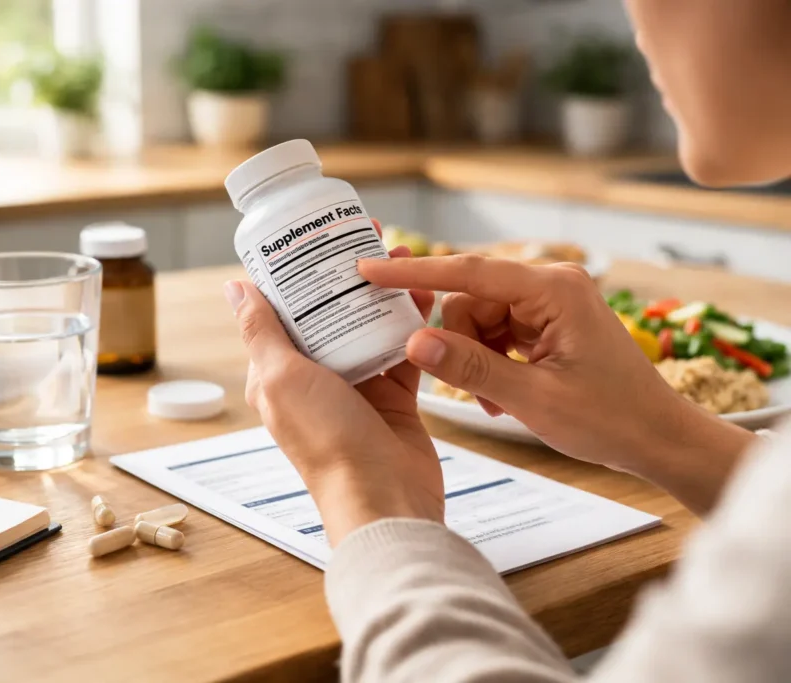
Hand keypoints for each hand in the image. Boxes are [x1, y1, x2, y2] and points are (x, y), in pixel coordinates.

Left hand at [225, 231, 440, 546]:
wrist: (384, 496)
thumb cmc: (327, 442)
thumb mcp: (281, 378)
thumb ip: (261, 332)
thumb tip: (234, 288)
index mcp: (278, 373)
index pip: (281, 312)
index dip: (295, 274)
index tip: (314, 237)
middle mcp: (315, 377)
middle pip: (328, 313)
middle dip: (345, 275)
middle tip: (367, 237)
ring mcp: (356, 386)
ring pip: (368, 326)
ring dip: (382, 292)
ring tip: (400, 255)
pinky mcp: (394, 396)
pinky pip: (404, 348)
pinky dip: (413, 322)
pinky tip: (424, 293)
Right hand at [359, 255, 756, 514]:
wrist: (658, 438)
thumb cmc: (612, 419)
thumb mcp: (534, 398)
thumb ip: (471, 368)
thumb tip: (414, 342)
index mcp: (554, 289)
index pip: (469, 272)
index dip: (415, 272)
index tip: (368, 268)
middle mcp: (551, 285)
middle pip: (470, 300)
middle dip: (461, 345)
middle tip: (477, 392)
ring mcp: (550, 303)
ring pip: (478, 319)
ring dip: (477, 360)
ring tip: (500, 400)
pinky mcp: (548, 322)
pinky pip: (497, 332)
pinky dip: (492, 363)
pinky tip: (507, 395)